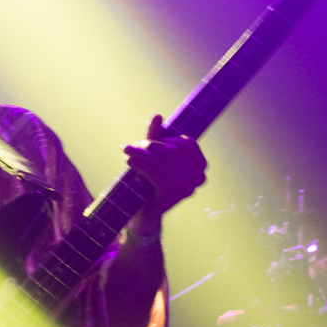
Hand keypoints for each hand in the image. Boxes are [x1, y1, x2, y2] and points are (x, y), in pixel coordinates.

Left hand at [123, 115, 207, 233]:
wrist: (142, 211)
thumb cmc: (150, 180)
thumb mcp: (153, 155)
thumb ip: (156, 136)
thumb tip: (157, 115)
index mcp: (200, 165)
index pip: (187, 143)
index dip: (166, 139)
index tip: (147, 142)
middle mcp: (199, 178)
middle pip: (174, 151)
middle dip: (151, 146)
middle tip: (131, 147)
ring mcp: (189, 188)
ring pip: (163, 162)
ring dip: (142, 155)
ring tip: (127, 152)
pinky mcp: (174, 195)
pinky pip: (156, 173)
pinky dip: (140, 164)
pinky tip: (129, 160)